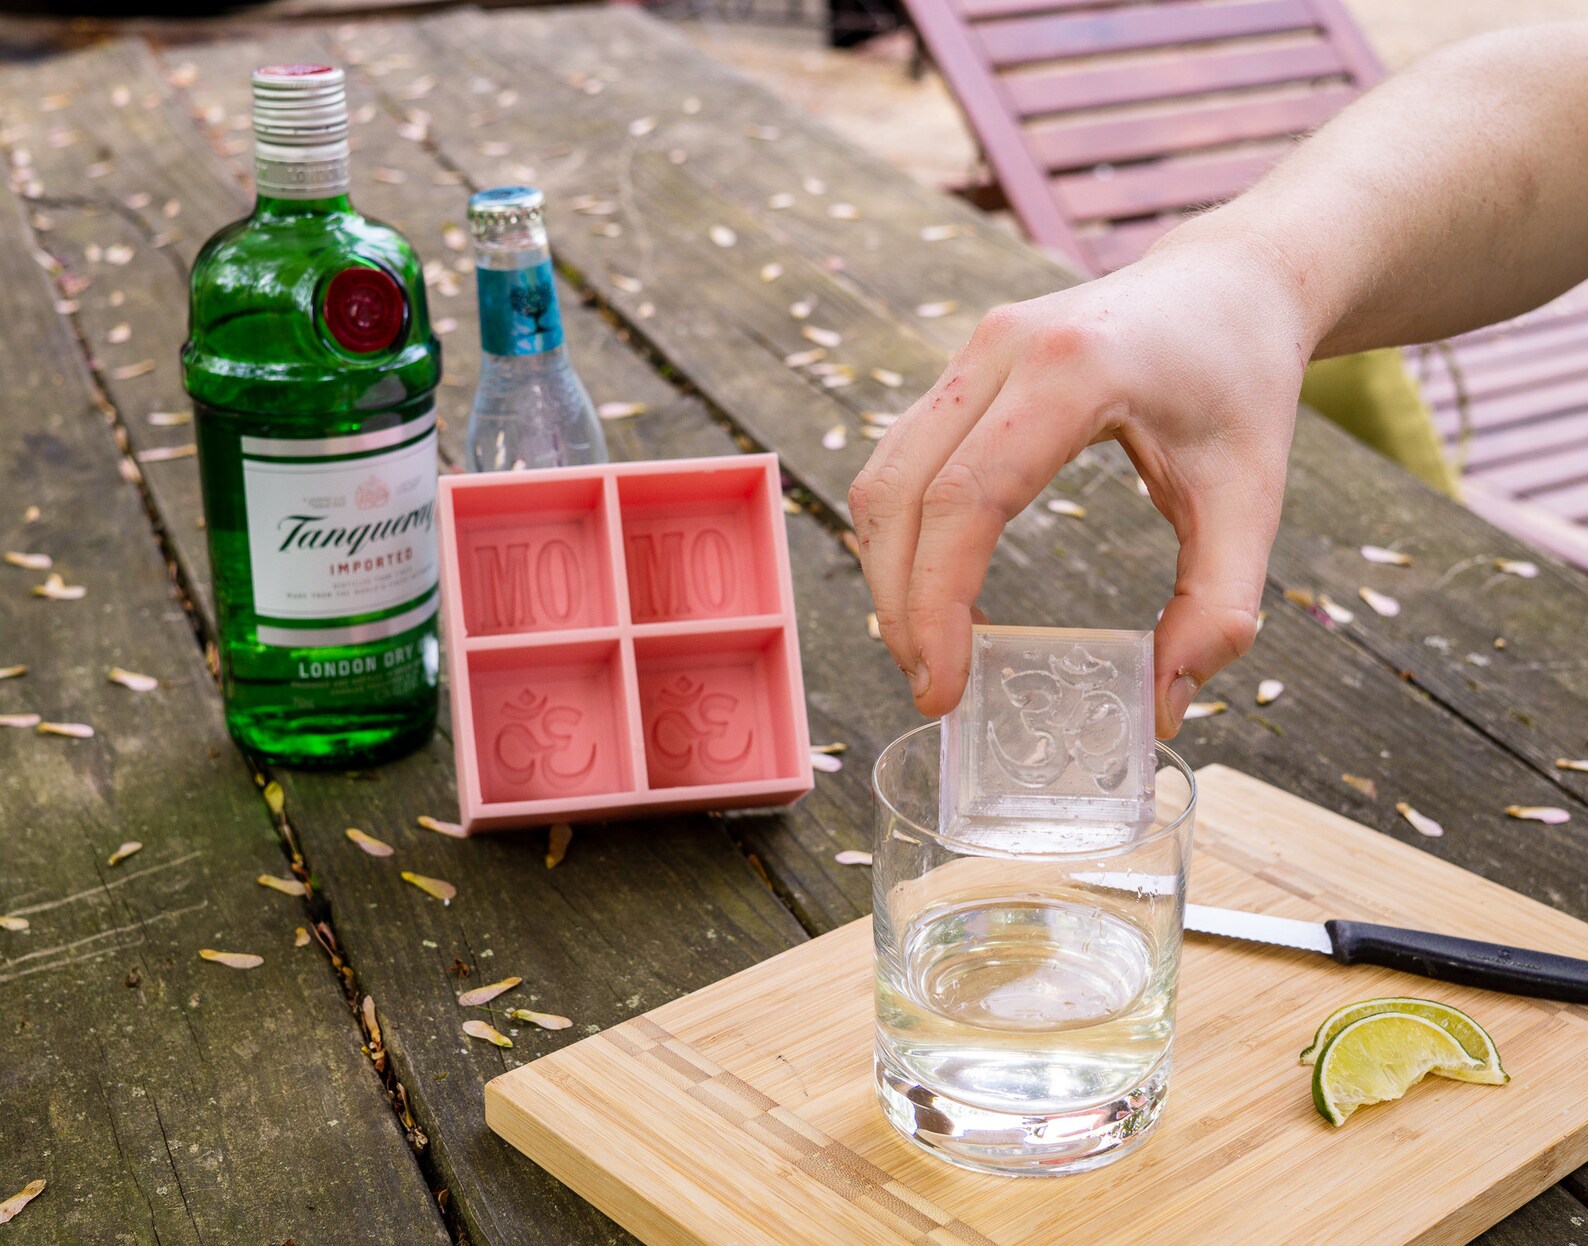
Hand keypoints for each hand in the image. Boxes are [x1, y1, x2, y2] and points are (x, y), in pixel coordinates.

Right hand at [847, 235, 1310, 736]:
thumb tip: (1160, 707)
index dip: (938, 603)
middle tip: (930, 689)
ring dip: (889, 573)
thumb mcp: (1253, 498)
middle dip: (899, 604)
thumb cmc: (1243, 382)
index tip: (946, 687)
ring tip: (928, 651)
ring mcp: (972, 353)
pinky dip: (902, 536)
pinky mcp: (962, 369)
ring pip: (884, 477)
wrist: (1231, 283)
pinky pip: (900, 461)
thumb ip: (1218, 606)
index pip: (967, 499)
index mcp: (1074, 371)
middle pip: (900, 493)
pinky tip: (938, 592)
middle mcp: (1001, 351)